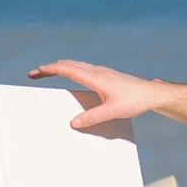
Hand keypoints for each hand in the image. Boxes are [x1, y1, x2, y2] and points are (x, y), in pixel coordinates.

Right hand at [28, 60, 157, 128]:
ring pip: (76, 64)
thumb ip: (92, 118)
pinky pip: (83, 67)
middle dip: (50, 67)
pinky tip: (71, 74)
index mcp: (96, 78)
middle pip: (68, 64)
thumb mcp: (113, 112)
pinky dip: (71, 68)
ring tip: (48, 72)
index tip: (36, 71)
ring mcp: (102, 72)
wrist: (151, 93)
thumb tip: (74, 123)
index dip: (50, 69)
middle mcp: (97, 71)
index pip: (67, 69)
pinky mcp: (106, 75)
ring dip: (60, 66)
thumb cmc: (134, 100)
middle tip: (35, 73)